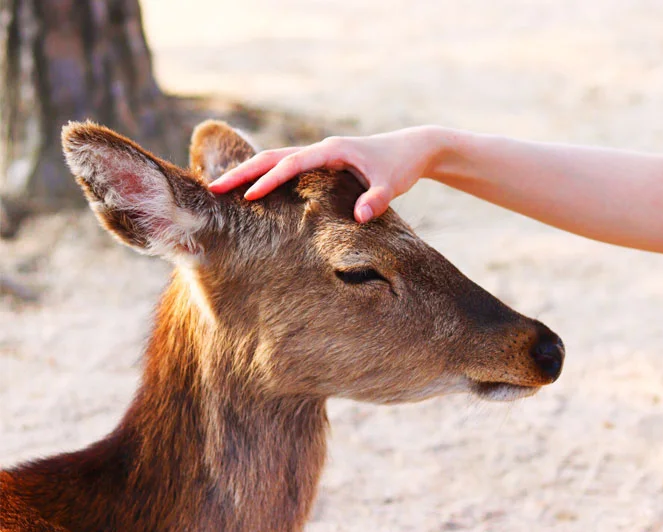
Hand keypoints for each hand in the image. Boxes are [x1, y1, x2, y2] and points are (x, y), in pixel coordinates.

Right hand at [208, 126, 440, 222]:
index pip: (292, 164)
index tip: (247, 195)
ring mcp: (321, 155)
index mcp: (333, 150)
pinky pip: (288, 168)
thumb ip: (377, 200)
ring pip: (277, 160)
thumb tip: (359, 217)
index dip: (268, 179)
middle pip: (274, 157)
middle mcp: (322, 149)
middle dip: (244, 172)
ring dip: (251, 172)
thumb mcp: (392, 184)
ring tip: (223, 189)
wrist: (413, 148)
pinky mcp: (323, 164)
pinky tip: (253, 190)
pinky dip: (267, 175)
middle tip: (214, 189)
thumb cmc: (401, 165)